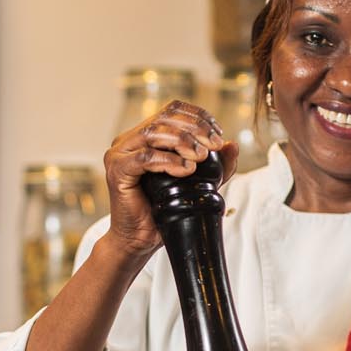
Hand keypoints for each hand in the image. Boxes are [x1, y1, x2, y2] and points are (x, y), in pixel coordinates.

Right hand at [102, 101, 237, 259]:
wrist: (139, 240)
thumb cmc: (163, 212)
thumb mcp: (197, 185)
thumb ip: (217, 166)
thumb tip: (233, 144)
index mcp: (144, 136)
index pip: (171, 110)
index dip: (197, 116)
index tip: (217, 133)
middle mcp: (129, 140)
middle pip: (163, 118)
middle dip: (194, 128)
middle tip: (214, 144)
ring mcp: (119, 153)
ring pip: (153, 133)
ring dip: (182, 141)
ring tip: (201, 157)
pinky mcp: (117, 170)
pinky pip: (144, 157)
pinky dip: (168, 160)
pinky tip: (185, 169)